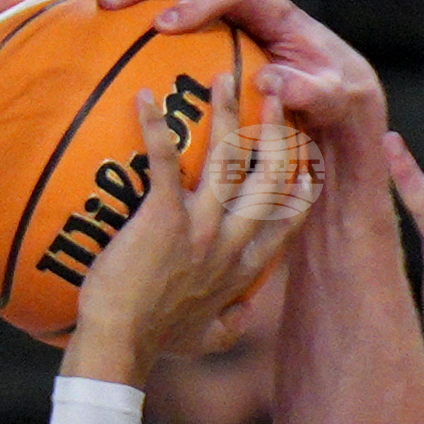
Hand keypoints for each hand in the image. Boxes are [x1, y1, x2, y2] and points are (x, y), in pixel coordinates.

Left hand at [66, 70, 319, 388]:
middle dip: (276, 129)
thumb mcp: (205, 339)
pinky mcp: (162, 219)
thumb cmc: (156, 342)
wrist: (118, 347)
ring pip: (229, 158)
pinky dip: (155, 126)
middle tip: (272, 91)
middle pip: (271, 175)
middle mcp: (230, 244)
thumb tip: (248, 312)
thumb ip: (231, 322)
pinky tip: (146, 97)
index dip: (302, 180)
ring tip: (223, 76)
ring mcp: (199, 230)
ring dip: (227, 111)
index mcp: (243, 268)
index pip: (289, 218)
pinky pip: (165, 161)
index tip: (305, 151)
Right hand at [87, 0, 384, 150]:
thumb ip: (311, 90)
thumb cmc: (333, 97)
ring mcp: (220, 2)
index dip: (196, 4)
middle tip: (107, 0)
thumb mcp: (333, 99)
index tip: (164, 26)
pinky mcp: (204, 20)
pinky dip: (129, 4)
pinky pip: (162, 3)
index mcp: (269, 6)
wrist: (334, 87)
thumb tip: (271, 80)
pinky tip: (93, 15)